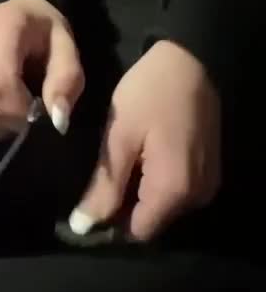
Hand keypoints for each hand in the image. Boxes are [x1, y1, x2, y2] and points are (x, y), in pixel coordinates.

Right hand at [0, 0, 84, 138]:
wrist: (14, 11)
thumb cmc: (42, 32)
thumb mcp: (66, 49)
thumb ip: (66, 81)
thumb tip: (56, 121)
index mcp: (1, 27)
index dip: (18, 112)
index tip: (36, 115)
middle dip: (6, 122)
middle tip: (24, 116)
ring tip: (5, 113)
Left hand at [69, 40, 220, 241]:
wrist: (192, 58)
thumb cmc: (150, 92)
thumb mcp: (120, 137)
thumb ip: (103, 187)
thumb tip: (82, 227)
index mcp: (174, 191)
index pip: (135, 233)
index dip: (107, 224)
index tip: (83, 203)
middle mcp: (196, 197)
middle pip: (150, 221)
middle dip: (122, 208)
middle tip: (95, 179)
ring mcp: (206, 184)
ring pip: (162, 207)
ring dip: (138, 194)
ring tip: (116, 166)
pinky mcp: (208, 170)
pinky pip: (175, 191)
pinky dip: (155, 182)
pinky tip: (138, 158)